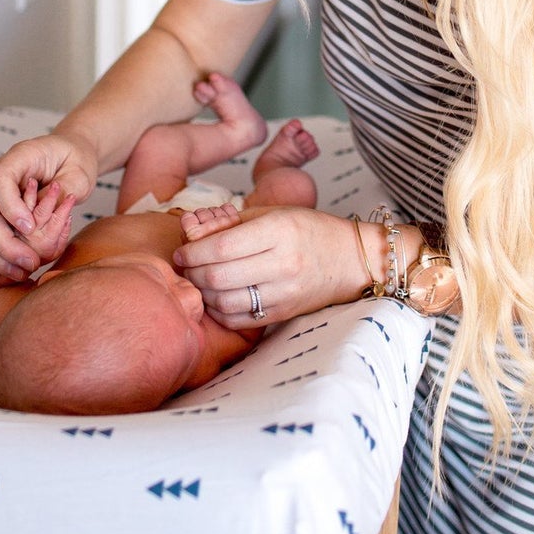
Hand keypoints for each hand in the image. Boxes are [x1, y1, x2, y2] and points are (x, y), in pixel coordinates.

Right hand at [0, 133, 94, 282]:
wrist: (68, 158)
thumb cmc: (74, 161)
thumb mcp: (80, 171)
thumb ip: (65, 188)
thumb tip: (44, 213)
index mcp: (17, 159)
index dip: (10, 207)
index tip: (30, 228)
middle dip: (5, 243)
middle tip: (30, 261)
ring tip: (21, 272)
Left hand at [173, 206, 363, 328]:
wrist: (350, 259)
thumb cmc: (311, 230)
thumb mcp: (273, 214)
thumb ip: (232, 224)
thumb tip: (192, 234)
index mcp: (278, 231)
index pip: (220, 247)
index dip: (192, 251)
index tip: (182, 251)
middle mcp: (281, 264)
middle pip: (218, 277)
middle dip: (192, 273)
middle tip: (186, 266)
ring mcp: (284, 293)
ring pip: (225, 302)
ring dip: (203, 294)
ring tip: (199, 282)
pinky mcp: (283, 314)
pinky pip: (240, 319)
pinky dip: (220, 312)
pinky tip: (217, 299)